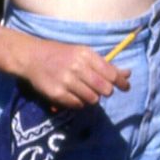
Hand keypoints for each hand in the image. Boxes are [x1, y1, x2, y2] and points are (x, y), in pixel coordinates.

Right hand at [16, 37, 130, 108]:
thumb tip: (127, 74)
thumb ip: (105, 65)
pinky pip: (78, 105)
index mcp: (86, 55)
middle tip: (99, 89)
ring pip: (93, 99)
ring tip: (83, 90)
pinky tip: (73, 94)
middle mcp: (77, 67)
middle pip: (105, 89)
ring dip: (92, 98)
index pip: (111, 73)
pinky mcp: (57, 94)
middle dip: (105, 91)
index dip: (121, 83)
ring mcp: (67, 81)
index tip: (125, 87)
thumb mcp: (83, 54)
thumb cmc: (62, 55)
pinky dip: (79, 102)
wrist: (32, 57)